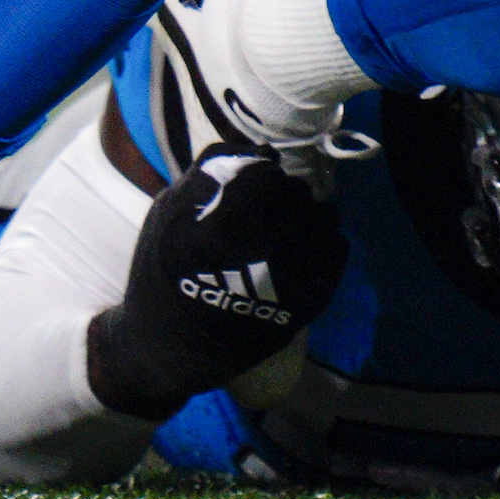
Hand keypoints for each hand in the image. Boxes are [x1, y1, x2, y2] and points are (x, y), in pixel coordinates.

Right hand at [80, 145, 347, 422]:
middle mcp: (265, 253)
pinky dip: (323, 243)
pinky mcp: (308, 305)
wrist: (168, 348)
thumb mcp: (167, 214)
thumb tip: (261, 150)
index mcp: (224, 228)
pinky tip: (299, 251)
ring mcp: (292, 282)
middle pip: (299, 194)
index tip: (246, 190)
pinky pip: (337, 251)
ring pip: (326, 219)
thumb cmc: (162, 275)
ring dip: (307, 217)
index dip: (257, 177)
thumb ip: (211, 172)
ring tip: (285, 231)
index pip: (268, 173)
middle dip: (283, 195)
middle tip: (265, 212)